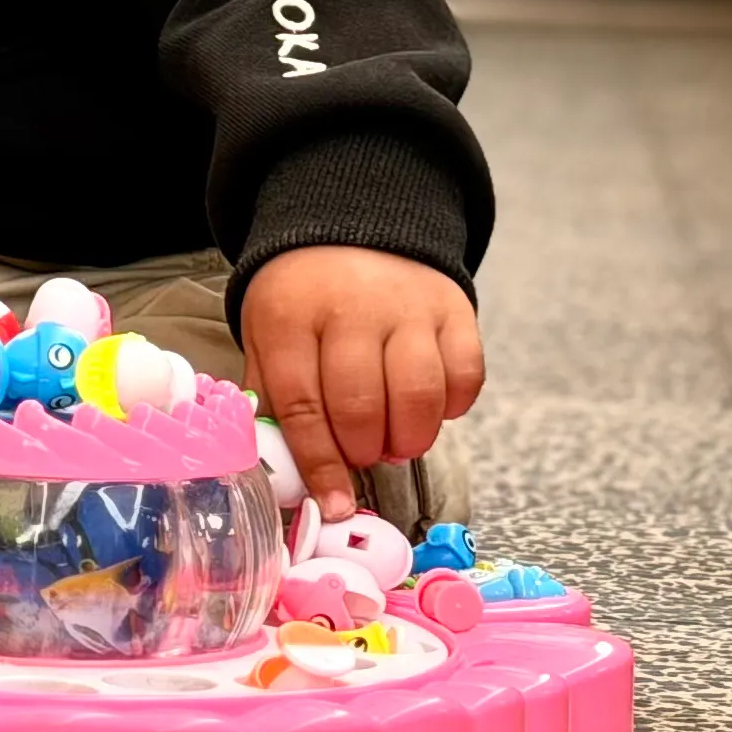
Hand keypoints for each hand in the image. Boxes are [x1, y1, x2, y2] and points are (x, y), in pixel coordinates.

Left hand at [242, 245, 483, 519]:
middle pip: (361, 407)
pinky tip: (428, 406)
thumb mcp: (267, 335)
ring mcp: (407, 306)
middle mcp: (350, 309)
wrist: (352, 228)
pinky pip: (464, 376)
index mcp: (290, 317)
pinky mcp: (453, 308)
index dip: (320, 465)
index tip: (333, 503)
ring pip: (418, 396)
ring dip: (408, 437)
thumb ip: (274, 398)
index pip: (304, 407)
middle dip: (363, 451)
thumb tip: (282, 471)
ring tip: (394, 440)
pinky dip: (450, 407)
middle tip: (362, 454)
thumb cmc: (304, 298)